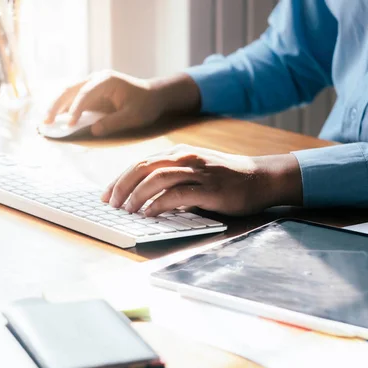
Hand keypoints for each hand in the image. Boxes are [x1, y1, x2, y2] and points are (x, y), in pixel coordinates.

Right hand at [44, 70, 200, 136]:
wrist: (152, 95)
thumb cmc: (145, 105)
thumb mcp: (133, 116)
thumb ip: (114, 122)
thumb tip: (93, 130)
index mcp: (106, 80)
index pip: (85, 93)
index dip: (76, 108)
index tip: (70, 124)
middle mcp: (96, 78)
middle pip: (70, 89)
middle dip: (56, 105)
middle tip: (46, 122)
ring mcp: (91, 84)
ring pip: (67, 92)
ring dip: (55, 106)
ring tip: (44, 122)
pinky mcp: (90, 93)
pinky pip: (72, 99)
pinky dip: (62, 108)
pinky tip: (55, 120)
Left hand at [101, 145, 302, 215]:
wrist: (261, 178)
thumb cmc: (225, 179)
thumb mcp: (193, 172)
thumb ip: (170, 179)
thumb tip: (142, 198)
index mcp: (177, 153)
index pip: (139, 164)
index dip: (119, 180)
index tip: (106, 196)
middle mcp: (184, 158)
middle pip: (142, 168)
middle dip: (122, 187)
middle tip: (110, 205)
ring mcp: (197, 171)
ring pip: (156, 179)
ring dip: (136, 196)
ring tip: (126, 211)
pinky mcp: (209, 188)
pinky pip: (177, 194)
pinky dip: (159, 204)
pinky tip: (149, 214)